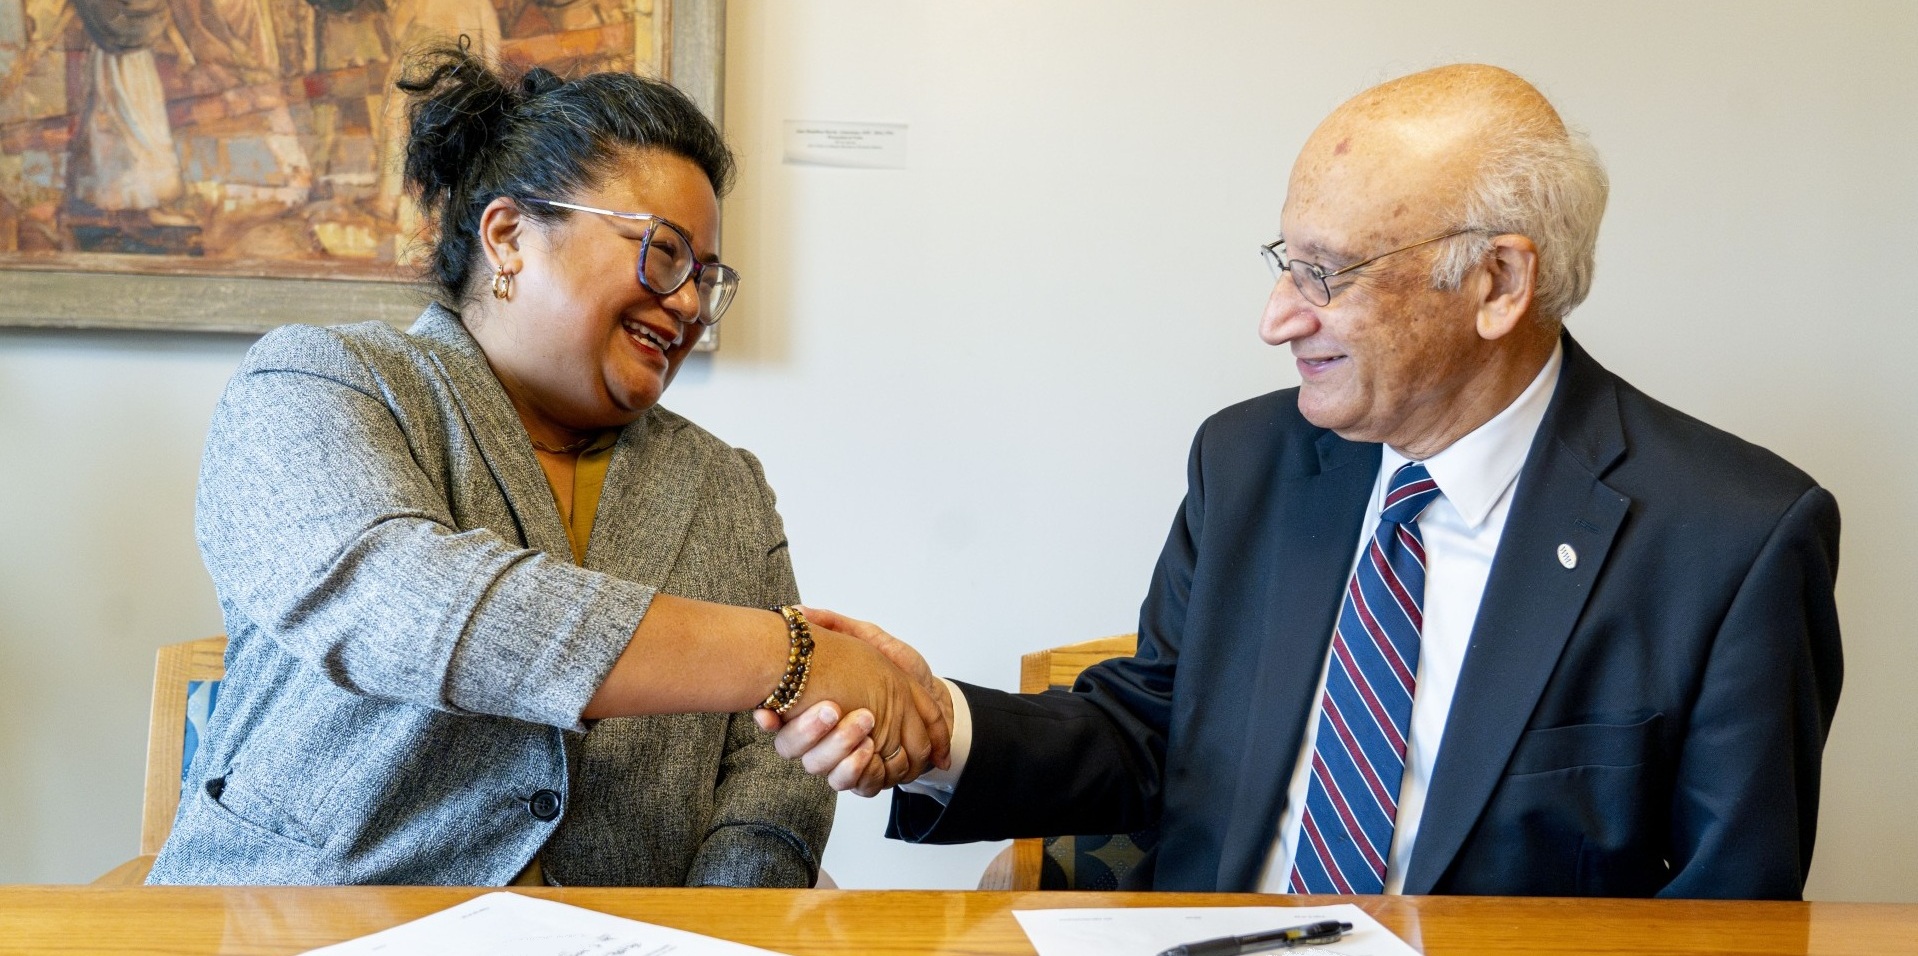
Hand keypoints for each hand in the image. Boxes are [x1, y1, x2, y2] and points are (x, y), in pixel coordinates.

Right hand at [755, 609, 951, 795]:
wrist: (937, 698)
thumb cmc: (899, 671)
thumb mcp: (871, 641)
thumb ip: (837, 627)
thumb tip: (800, 612)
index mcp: (813, 709)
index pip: (776, 720)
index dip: (768, 720)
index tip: (768, 714)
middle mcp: (822, 740)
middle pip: (793, 749)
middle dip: (809, 731)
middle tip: (833, 709)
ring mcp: (844, 760)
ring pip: (822, 769)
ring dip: (838, 749)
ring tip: (863, 726)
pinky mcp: (871, 776)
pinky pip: (856, 785)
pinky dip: (861, 770)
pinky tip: (870, 750)